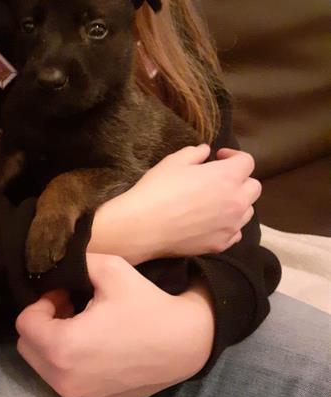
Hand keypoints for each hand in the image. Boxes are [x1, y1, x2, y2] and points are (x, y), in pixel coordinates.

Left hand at [16, 253, 213, 396]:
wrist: (185, 343)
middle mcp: (64, 380)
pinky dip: (68, 364)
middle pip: (27, 347)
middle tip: (70, 308)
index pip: (24, 323)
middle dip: (43, 324)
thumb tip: (53, 266)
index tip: (65, 295)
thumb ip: (75, 262)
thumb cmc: (146, 304)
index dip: (41, 303)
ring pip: (43, 366)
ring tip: (83, 326)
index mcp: (63, 347)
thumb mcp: (110, 269)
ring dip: (54, 343)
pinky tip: (95, 347)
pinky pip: (63, 382)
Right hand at [88, 144, 260, 263]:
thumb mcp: (173, 162)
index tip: (218, 157)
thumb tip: (206, 151)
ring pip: (248, 211)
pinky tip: (212, 222)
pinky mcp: (222, 244)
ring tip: (216, 202)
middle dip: (240, 180)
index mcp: (227, 177)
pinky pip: (236, 232)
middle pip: (254, 187)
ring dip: (237, 203)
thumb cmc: (158, 189)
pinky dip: (229, 224)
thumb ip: (194, 153)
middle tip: (219, 180)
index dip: (233, 156)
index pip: (247, 162)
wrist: (143, 227)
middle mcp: (236, 201)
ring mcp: (231, 226)